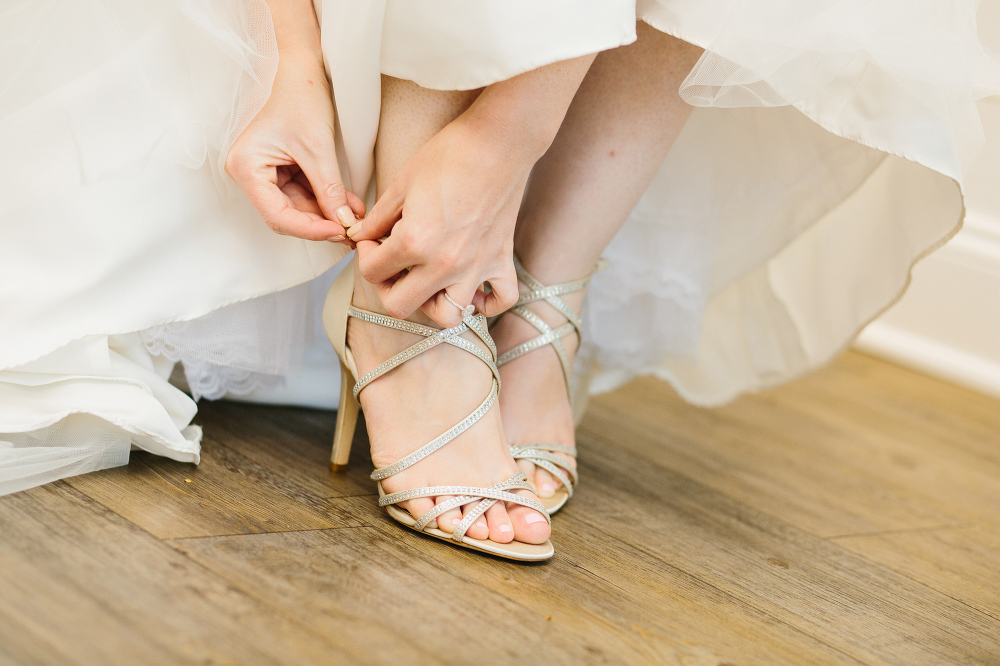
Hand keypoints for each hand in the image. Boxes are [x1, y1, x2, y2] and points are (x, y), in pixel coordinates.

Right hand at [226, 51, 364, 241]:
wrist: (300, 67)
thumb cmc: (300, 96)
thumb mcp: (318, 148)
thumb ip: (330, 190)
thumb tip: (344, 224)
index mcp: (245, 167)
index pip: (277, 216)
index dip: (310, 230)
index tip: (339, 233)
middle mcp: (249, 172)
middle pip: (286, 214)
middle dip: (321, 223)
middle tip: (351, 232)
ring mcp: (263, 171)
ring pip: (297, 206)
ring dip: (327, 212)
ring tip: (355, 216)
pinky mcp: (279, 168)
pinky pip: (303, 192)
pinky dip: (325, 198)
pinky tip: (348, 204)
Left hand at [346, 112, 537, 325]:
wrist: (498, 142)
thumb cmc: (449, 155)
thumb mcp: (401, 184)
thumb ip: (377, 219)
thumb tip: (359, 236)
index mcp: (414, 242)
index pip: (372, 273)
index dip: (365, 256)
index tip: (372, 240)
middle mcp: (444, 264)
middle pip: (401, 306)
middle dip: (388, 288)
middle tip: (391, 265)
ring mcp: (476, 267)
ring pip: (448, 316)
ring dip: (432, 304)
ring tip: (427, 281)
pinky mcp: (501, 261)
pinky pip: (500, 301)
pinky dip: (486, 303)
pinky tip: (471, 287)